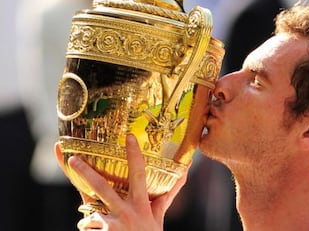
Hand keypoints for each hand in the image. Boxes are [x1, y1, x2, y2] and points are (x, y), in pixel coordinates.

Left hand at [55, 135, 188, 230]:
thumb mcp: (159, 215)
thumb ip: (168, 193)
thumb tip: (185, 170)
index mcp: (142, 204)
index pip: (138, 174)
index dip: (134, 154)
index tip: (129, 137)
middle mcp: (126, 212)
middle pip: (102, 186)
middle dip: (85, 171)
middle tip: (73, 159)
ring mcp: (112, 225)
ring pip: (91, 212)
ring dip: (91, 218)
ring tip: (98, 225)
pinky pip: (89, 226)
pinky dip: (92, 229)